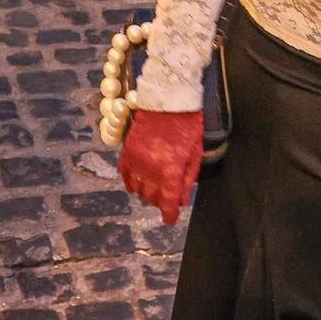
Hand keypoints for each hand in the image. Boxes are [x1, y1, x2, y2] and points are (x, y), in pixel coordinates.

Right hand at [118, 108, 202, 224]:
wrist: (168, 99)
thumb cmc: (187, 125)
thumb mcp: (194, 153)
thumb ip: (187, 178)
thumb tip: (181, 200)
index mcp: (170, 170)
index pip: (167, 202)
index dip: (169, 215)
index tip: (170, 220)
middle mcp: (151, 168)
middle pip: (152, 197)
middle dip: (160, 202)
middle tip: (167, 199)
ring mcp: (137, 160)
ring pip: (138, 189)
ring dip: (146, 193)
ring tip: (154, 190)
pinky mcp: (128, 150)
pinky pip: (125, 174)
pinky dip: (130, 181)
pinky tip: (136, 183)